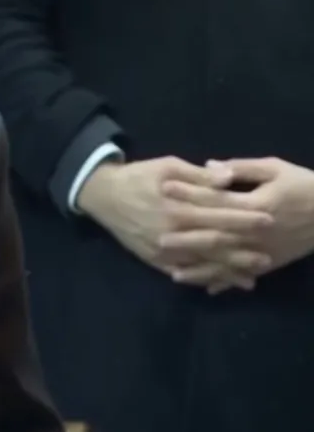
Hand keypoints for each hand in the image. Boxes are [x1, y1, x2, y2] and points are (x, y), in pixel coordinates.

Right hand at [77, 156, 273, 289]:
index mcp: (177, 207)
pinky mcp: (153, 260)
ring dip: (226, 271)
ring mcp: (162, 250)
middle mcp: (171, 233)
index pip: (218, 214)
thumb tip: (228, 179)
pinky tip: (219, 282)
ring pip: (200, 263)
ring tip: (251, 277)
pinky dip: (202, 279)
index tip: (268, 220)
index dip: (244, 218)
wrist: (102, 195)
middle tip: (266, 257)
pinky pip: (183, 273)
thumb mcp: (167, 166)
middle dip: (242, 250)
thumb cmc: (138, 177)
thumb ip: (198, 175)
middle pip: (214, 243)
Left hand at [163, 157, 313, 290]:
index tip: (164, 188)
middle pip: (214, 235)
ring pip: (226, 262)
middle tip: (157, 239)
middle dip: (185, 238)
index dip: (188, 193)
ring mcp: (263, 250)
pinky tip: (207, 289)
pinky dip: (226, 282)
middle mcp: (255, 232)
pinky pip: (244, 274)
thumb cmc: (305, 185)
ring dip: (200, 269)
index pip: (214, 199)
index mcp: (254, 205)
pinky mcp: (272, 262)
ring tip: (173, 273)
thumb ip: (241, 169)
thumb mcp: (275, 168)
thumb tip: (209, 167)